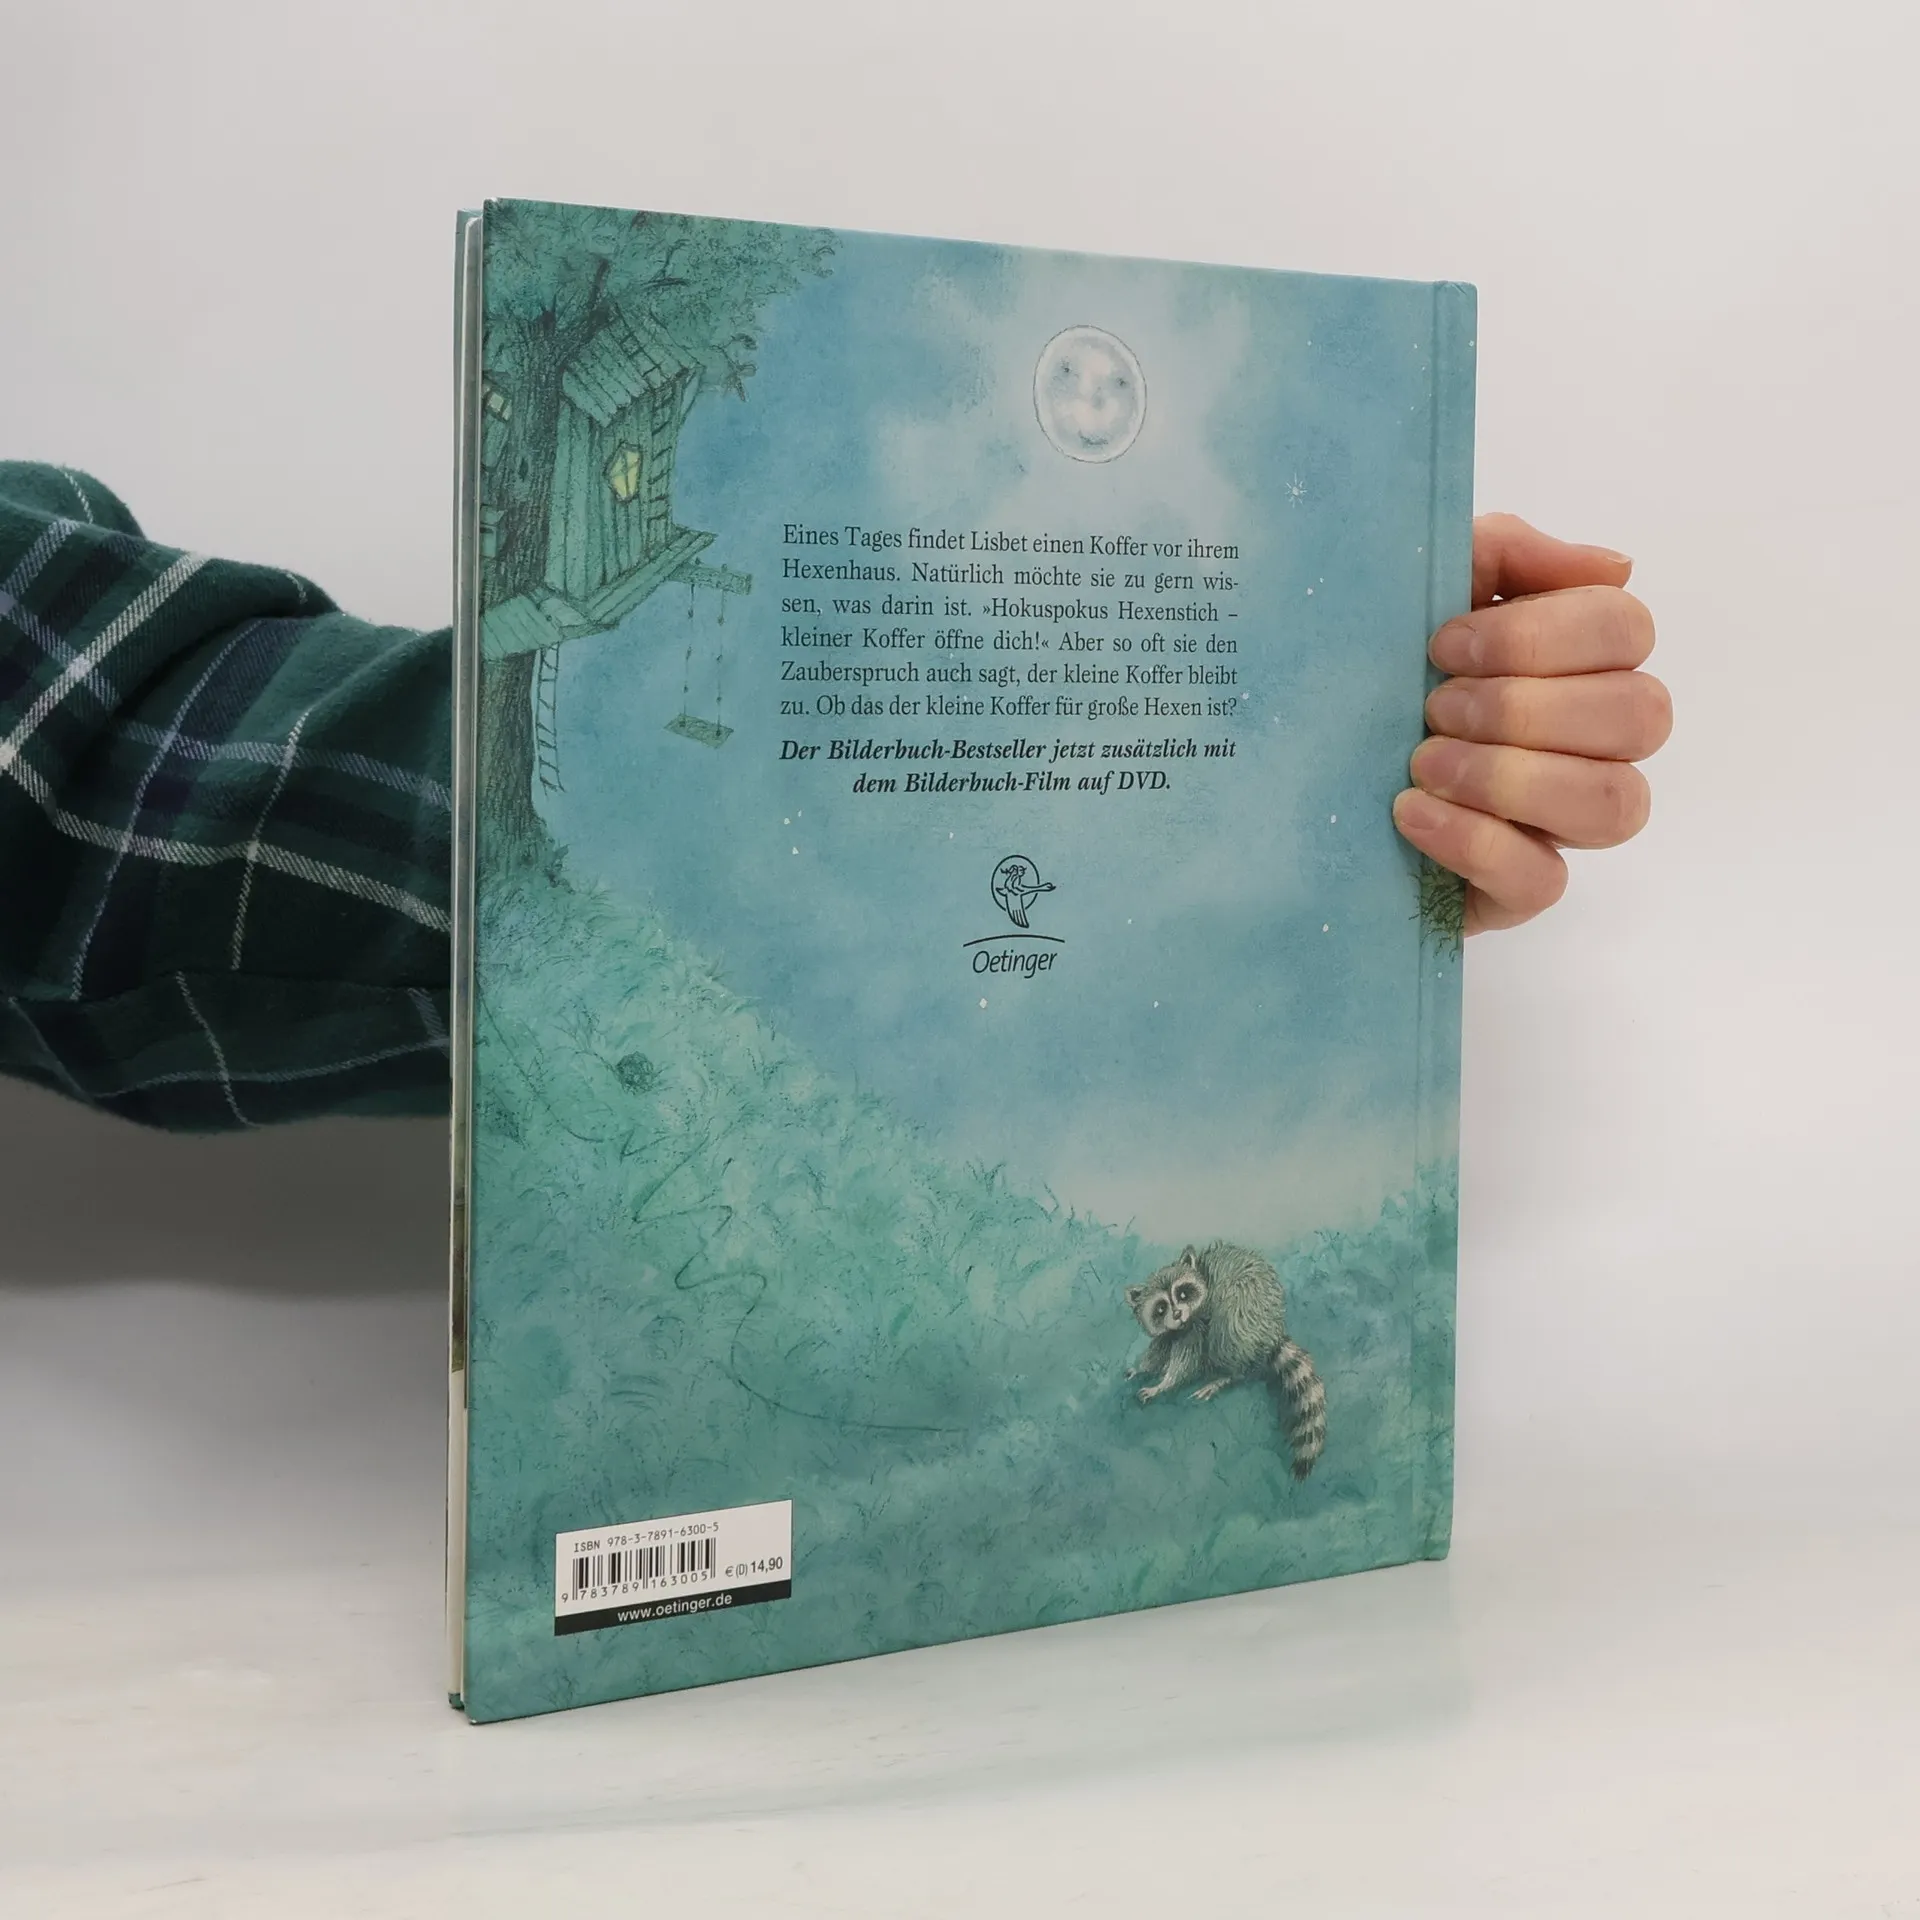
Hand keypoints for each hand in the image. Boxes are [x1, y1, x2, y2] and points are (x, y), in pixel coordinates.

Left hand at [1391, 515, 1670, 934]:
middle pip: (1639, 715)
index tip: (1443, 644)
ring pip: (1616, 803)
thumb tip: (1612, 566)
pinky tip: (1409, 813)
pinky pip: (1544, 880)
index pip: (1626, 629)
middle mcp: (1592, 743)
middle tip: (1434, 707)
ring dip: (1513, 774)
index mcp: (1579, 662)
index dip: (1543, 633)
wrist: (1292, 776)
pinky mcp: (1517, 890)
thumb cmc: (1373, 672)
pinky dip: (1476, 840)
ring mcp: (1561, 823)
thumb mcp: (1422, 590)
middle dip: (1528, 705)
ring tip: (1421, 761)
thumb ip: (1507, 553)